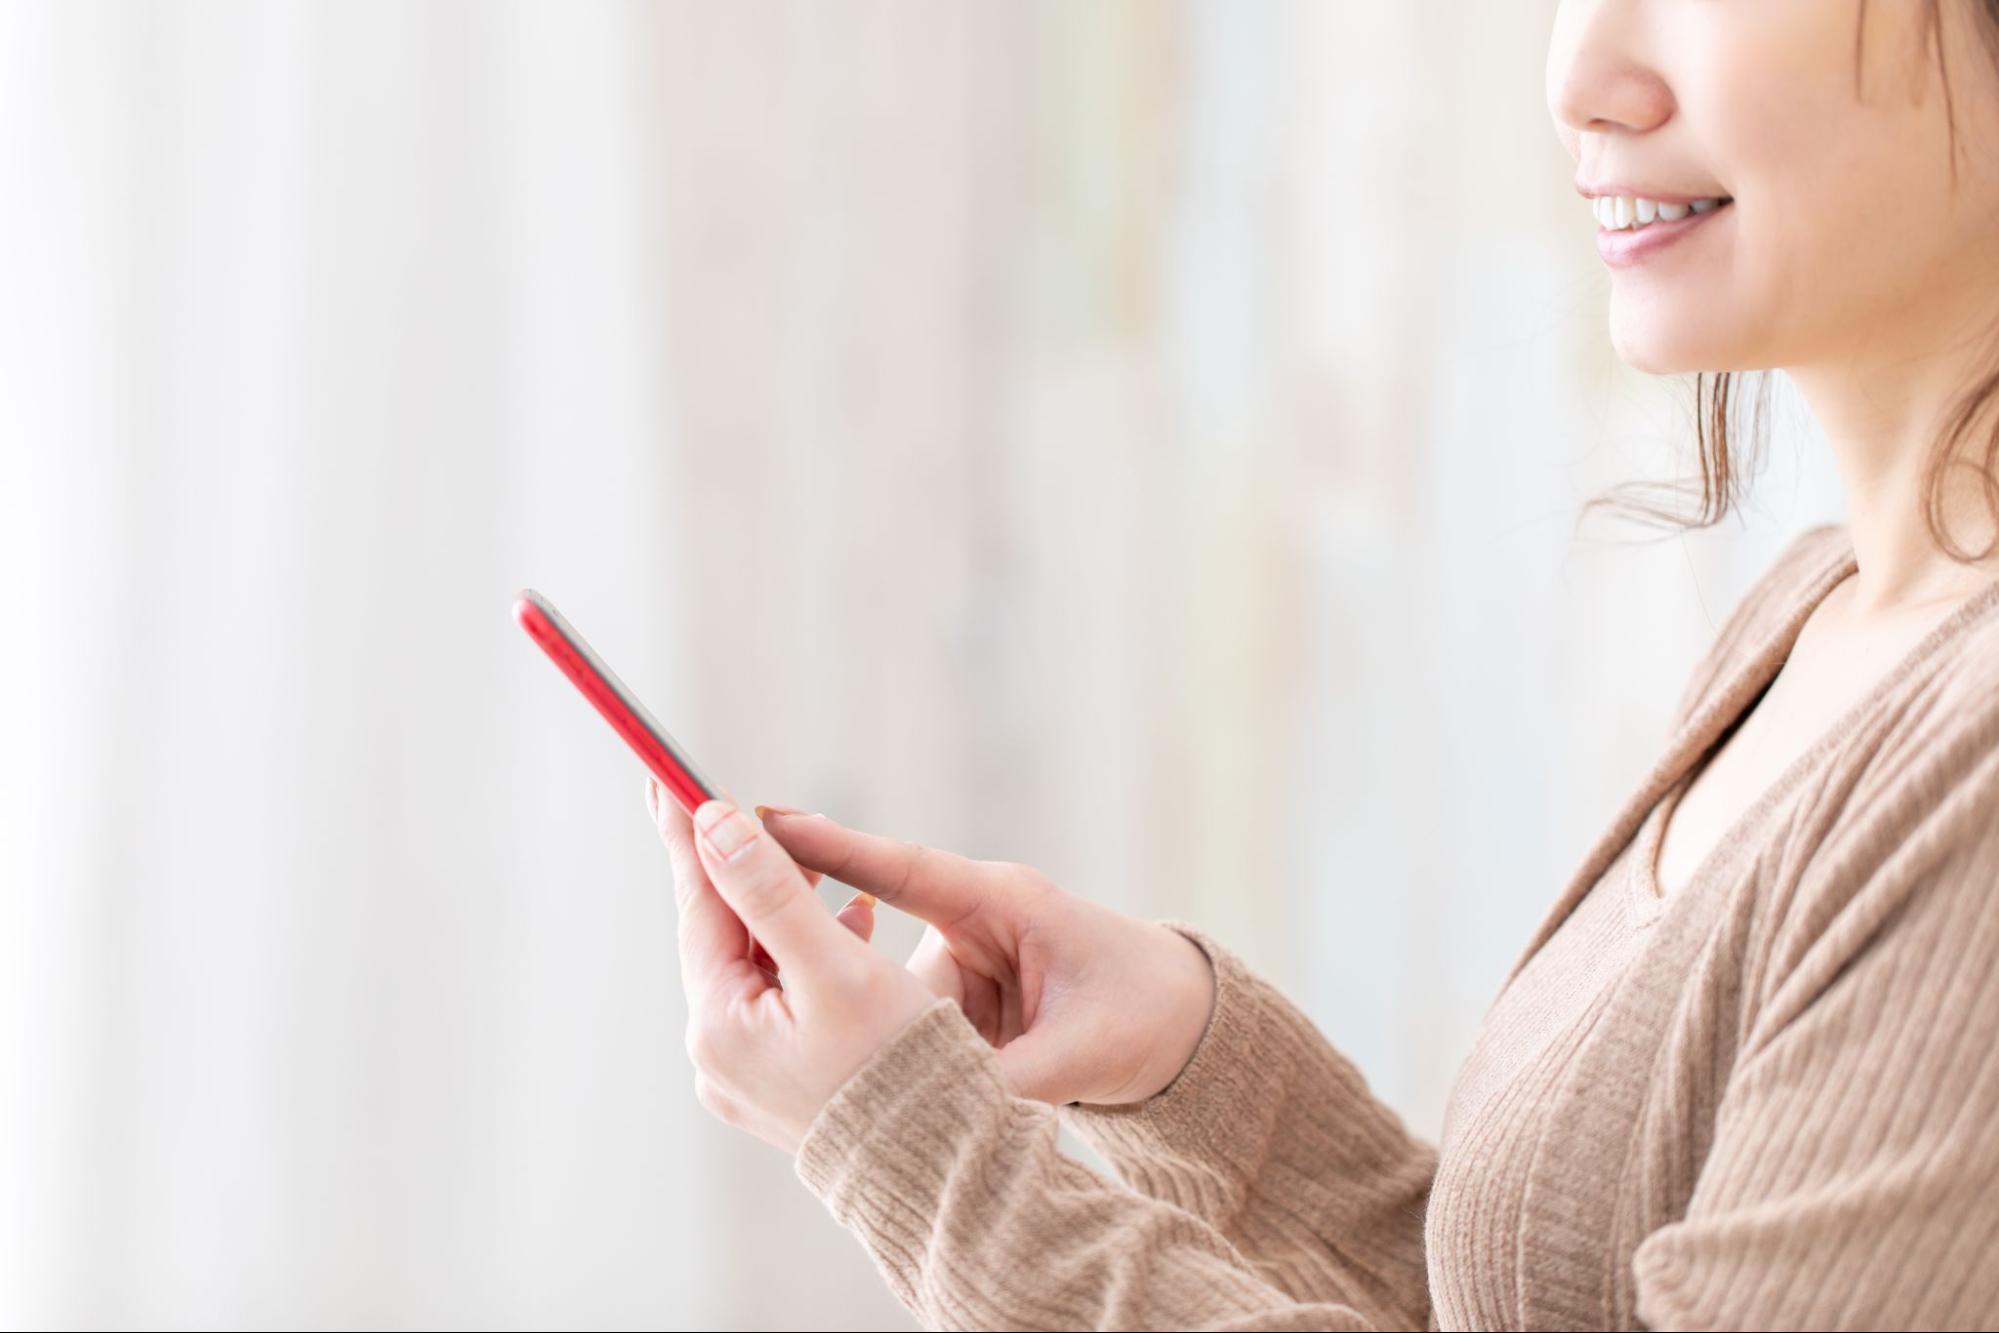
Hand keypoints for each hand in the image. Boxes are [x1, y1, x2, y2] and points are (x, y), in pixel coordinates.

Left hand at [647, 778, 935, 1152]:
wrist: (944, 1172)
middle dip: (740, 869)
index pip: (700, 904)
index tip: (667, 775)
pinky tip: (851, 928)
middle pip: (724, 936)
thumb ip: (771, 891)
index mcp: (719, 1025)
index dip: (691, 833)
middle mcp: (717, 1055)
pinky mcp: (780, 1085)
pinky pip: (781, 1001)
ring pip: (756, 966)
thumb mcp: (835, 967)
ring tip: (815, 864)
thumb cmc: (900, 1069)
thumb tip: (712, 824)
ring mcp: (746, 1076)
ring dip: (785, 911)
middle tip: (724, 800)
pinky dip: (807, 957)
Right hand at [756, 804, 1216, 1106]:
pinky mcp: (953, 995)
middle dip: (821, 942)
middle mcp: (970, 920)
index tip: (766, 824)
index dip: (833, 849)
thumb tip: (944, 1111)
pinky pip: (903, 1015)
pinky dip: (890, 1044)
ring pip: (883, 987)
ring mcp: (958, 957)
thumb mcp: (1086, 1049)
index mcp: (1003, 901)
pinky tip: (872, 1080)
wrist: (1182, 1024)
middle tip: (743, 934)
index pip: (902, 868)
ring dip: (869, 1023)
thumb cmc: (1145, 1012)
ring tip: (866, 1062)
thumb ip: (1013, 1078)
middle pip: (871, 925)